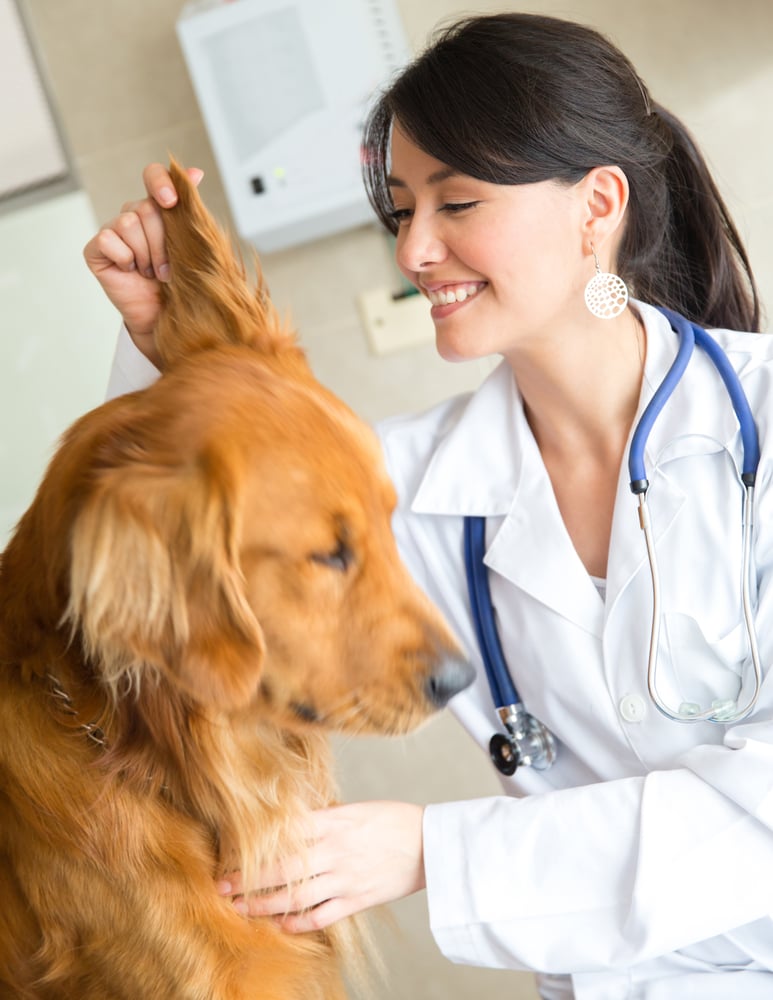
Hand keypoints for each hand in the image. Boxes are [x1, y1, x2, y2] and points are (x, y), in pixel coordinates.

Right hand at [83, 162, 203, 365]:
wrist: (164, 318)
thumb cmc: (179, 285)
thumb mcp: (191, 247)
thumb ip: (189, 212)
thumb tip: (195, 173)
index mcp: (157, 210)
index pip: (153, 175)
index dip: (160, 183)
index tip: (170, 202)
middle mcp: (133, 216)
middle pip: (144, 207)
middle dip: (160, 241)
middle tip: (166, 267)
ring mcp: (113, 231)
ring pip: (127, 223)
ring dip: (146, 254)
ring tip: (151, 273)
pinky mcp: (96, 249)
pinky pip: (109, 240)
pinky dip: (125, 259)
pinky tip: (130, 272)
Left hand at [218, 801, 425, 931]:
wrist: (430, 844)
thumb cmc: (394, 820)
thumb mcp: (356, 809)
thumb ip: (325, 817)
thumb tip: (292, 823)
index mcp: (334, 823)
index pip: (284, 836)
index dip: (254, 849)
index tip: (230, 856)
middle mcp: (335, 851)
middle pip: (282, 868)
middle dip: (248, 880)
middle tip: (221, 888)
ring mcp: (345, 878)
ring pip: (296, 895)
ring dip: (264, 904)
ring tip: (241, 909)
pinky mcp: (357, 900)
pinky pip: (322, 915)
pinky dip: (299, 922)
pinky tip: (281, 924)